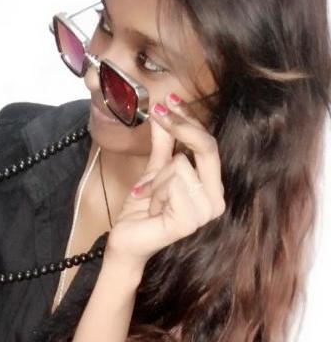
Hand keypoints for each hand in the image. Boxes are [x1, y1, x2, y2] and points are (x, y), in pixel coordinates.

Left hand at [105, 93, 226, 274]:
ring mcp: (206, 213)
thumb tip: (163, 107)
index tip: (169, 100)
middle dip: (178, 129)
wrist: (125, 241)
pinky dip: (154, 192)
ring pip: (181, 166)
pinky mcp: (190, 222)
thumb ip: (163, 143)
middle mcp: (216, 200)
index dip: (190, 120)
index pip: (209, 144)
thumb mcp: (154, 169)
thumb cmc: (141, 211)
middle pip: (205, 147)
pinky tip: (151, 209)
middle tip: (158, 113)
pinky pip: (172, 184)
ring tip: (150, 198)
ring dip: (156, 180)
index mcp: (212, 187)